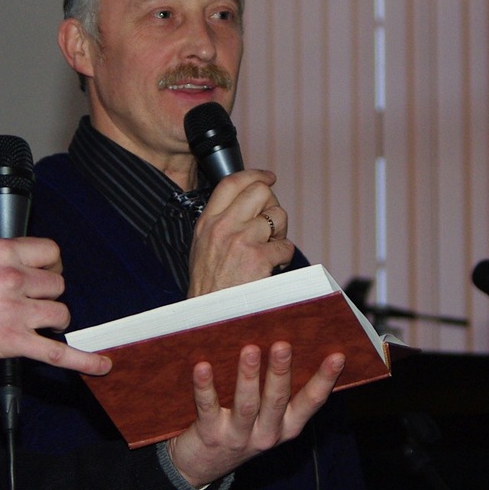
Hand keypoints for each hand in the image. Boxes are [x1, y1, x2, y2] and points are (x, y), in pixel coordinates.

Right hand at [0, 238, 111, 375]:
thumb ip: (2, 262)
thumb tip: (26, 270)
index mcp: (1, 252)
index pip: (49, 251)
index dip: (52, 264)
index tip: (48, 272)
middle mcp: (13, 278)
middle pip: (57, 285)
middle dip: (49, 295)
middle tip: (34, 303)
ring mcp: (16, 311)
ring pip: (61, 314)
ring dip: (54, 321)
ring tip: (39, 325)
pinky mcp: (13, 342)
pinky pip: (58, 353)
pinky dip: (83, 361)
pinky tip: (100, 364)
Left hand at [164, 342, 341, 487]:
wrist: (201, 467)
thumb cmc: (238, 429)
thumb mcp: (264, 417)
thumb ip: (275, 390)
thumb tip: (282, 342)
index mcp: (286, 426)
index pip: (311, 401)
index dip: (325, 380)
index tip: (338, 356)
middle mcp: (267, 434)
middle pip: (277, 400)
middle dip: (281, 371)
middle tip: (283, 344)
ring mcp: (239, 437)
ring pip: (247, 405)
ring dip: (248, 376)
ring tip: (250, 350)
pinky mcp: (210, 436)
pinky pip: (208, 407)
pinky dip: (205, 387)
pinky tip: (203, 366)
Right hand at [188, 169, 293, 295]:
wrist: (209, 314)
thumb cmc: (208, 287)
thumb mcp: (202, 247)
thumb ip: (220, 223)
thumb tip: (246, 206)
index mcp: (208, 222)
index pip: (231, 182)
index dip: (255, 175)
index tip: (268, 177)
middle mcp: (223, 226)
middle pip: (260, 191)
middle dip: (272, 205)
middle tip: (270, 225)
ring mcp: (242, 240)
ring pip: (278, 216)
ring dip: (280, 233)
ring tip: (269, 250)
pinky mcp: (259, 257)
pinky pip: (286, 246)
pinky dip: (284, 257)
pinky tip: (272, 266)